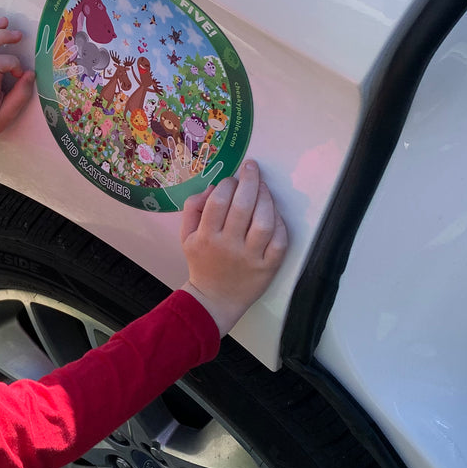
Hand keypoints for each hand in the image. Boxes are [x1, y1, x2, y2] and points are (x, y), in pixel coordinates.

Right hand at [178, 160, 287, 334]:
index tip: (232, 178)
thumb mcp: (186, 236)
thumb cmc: (201, 263)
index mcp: (207, 236)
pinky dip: (280, 223)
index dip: (228, 184)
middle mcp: (229, 246)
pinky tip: (275, 213)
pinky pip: (280, 241)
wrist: (215, 299)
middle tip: (252, 168)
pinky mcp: (268, 267)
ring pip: (264, 222)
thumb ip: (193, 208)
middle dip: (250, 180)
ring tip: (264, 187)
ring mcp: (251, 257)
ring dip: (267, 199)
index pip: (219, 201)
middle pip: (243, 206)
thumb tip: (212, 187)